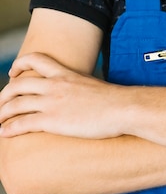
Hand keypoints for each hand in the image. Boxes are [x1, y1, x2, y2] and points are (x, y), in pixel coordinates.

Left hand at [0, 52, 124, 138]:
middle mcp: (55, 86)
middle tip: (1, 104)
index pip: (36, 60)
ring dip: (1, 113)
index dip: (20, 65)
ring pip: (15, 104)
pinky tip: (4, 133)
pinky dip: (8, 129)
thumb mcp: (95, 87)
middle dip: (4, 95)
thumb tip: (84, 97)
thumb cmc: (116, 101)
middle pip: (18, 85)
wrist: (124, 108)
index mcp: (67, 74)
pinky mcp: (52, 120)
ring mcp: (52, 102)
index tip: (14, 73)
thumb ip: (82, 88)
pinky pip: (21, 123)